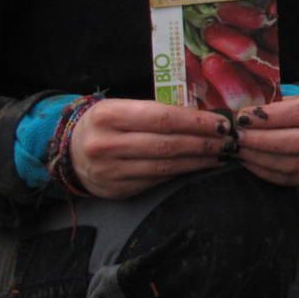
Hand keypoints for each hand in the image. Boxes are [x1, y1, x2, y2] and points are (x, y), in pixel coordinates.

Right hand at [70, 98, 232, 198]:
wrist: (69, 151)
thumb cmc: (107, 123)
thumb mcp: (124, 107)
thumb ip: (158, 111)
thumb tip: (204, 117)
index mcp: (109, 115)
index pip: (161, 118)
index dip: (195, 122)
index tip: (221, 124)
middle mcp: (106, 144)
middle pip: (166, 145)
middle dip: (203, 143)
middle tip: (229, 141)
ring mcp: (109, 171)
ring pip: (164, 167)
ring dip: (198, 161)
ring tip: (220, 154)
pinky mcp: (115, 190)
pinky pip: (156, 180)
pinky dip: (182, 173)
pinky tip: (198, 166)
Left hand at [234, 95, 298, 186]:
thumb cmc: (283, 112)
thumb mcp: (278, 100)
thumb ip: (262, 102)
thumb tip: (235, 110)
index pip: (296, 112)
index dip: (268, 116)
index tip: (242, 117)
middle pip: (295, 142)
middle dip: (261, 140)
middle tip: (237, 137)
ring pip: (290, 163)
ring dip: (259, 157)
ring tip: (238, 150)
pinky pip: (285, 178)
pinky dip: (262, 171)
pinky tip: (246, 161)